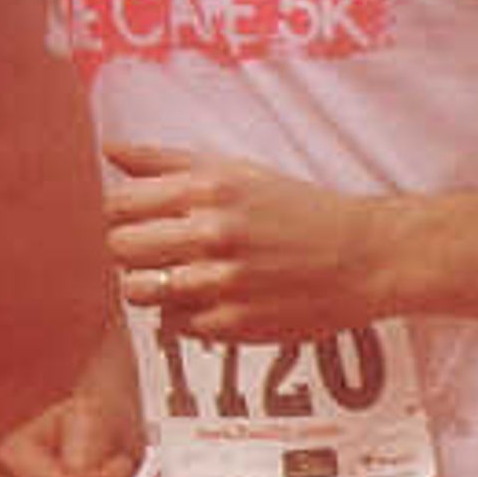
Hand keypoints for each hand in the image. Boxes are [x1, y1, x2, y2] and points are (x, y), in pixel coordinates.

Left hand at [103, 143, 385, 337]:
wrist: (366, 258)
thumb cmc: (301, 211)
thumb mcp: (239, 171)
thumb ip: (169, 161)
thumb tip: (111, 152)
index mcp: (209, 190)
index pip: (118, 206)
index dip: (122, 215)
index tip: (141, 220)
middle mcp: (212, 234)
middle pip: (121, 249)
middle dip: (132, 250)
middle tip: (160, 251)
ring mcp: (222, 283)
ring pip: (140, 292)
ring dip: (153, 286)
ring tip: (183, 278)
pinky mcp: (235, 324)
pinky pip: (176, 325)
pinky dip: (187, 314)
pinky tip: (216, 299)